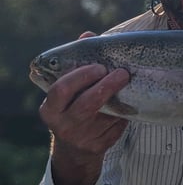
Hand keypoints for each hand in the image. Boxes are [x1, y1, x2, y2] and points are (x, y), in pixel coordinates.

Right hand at [38, 31, 129, 184]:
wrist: (74, 149)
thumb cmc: (72, 108)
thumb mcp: (68, 91)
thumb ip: (77, 64)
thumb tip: (88, 35)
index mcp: (51, 108)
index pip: (62, 89)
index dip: (82, 76)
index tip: (100, 67)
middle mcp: (63, 125)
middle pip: (86, 104)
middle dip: (107, 86)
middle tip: (122, 73)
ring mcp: (82, 138)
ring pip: (107, 116)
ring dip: (121, 99)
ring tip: (129, 84)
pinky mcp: (98, 147)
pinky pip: (117, 127)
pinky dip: (125, 114)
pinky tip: (129, 104)